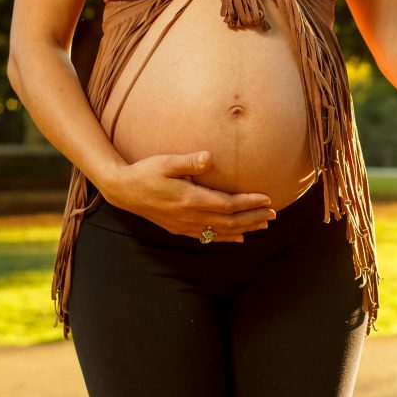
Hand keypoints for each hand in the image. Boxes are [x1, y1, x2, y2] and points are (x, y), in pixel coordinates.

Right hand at [101, 151, 275, 242]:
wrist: (122, 191)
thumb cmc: (145, 172)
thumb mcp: (165, 162)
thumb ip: (187, 161)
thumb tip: (209, 157)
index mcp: (189, 199)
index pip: (227, 204)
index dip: (249, 203)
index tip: (267, 199)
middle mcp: (189, 216)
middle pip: (229, 221)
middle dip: (253, 218)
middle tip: (274, 215)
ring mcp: (184, 225)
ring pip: (221, 231)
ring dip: (244, 228)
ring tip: (264, 225)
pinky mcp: (179, 228)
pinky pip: (208, 237)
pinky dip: (226, 238)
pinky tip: (239, 238)